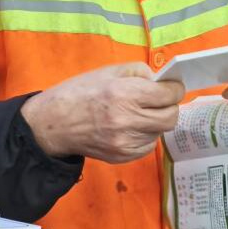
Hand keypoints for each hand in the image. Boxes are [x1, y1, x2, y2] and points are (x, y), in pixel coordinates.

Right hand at [20, 63, 184, 162]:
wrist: (53, 124)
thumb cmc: (79, 93)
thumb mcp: (108, 72)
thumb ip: (139, 72)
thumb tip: (161, 81)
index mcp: (125, 94)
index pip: (169, 95)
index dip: (174, 89)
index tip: (171, 87)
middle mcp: (128, 120)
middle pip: (171, 117)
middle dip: (169, 106)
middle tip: (160, 101)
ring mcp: (126, 142)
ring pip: (160, 132)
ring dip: (155, 121)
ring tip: (138, 113)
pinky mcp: (123, 156)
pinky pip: (148, 145)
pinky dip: (145, 135)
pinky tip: (130, 127)